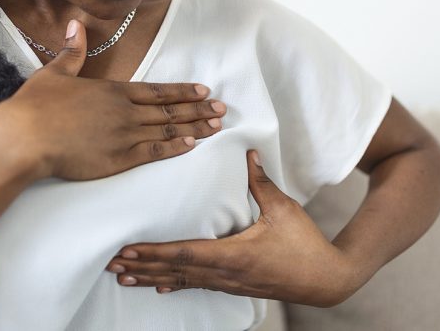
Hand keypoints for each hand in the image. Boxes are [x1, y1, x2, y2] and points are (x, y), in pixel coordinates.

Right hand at [0, 20, 226, 180]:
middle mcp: (125, 111)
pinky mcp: (119, 158)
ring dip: (194, 127)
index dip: (182, 91)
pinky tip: (192, 145)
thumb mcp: (54, 72)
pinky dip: (175, 148)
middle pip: (169, 109)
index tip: (203, 90)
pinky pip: (154, 151)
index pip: (156, 90)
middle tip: (222, 109)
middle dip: (197, 109)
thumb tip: (76, 24)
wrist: (27, 138)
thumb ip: (71, 51)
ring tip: (216, 126)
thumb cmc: (36, 106)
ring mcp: (125, 135)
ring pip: (167, 129)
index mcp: (112, 91)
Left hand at [104, 150, 357, 306]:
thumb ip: (261, 183)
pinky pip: (197, 285)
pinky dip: (174, 284)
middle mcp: (225, 273)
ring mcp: (229, 283)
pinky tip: (160, 287)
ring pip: (182, 281)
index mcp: (234, 254)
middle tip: (113, 264)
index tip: (128, 251)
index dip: (154, 254)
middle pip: (176, 271)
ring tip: (124, 277)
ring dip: (152, 278)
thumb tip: (248, 153)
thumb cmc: (305, 245)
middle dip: (142, 267)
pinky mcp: (234, 287)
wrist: (326, 280)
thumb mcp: (284, 210)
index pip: (185, 253)